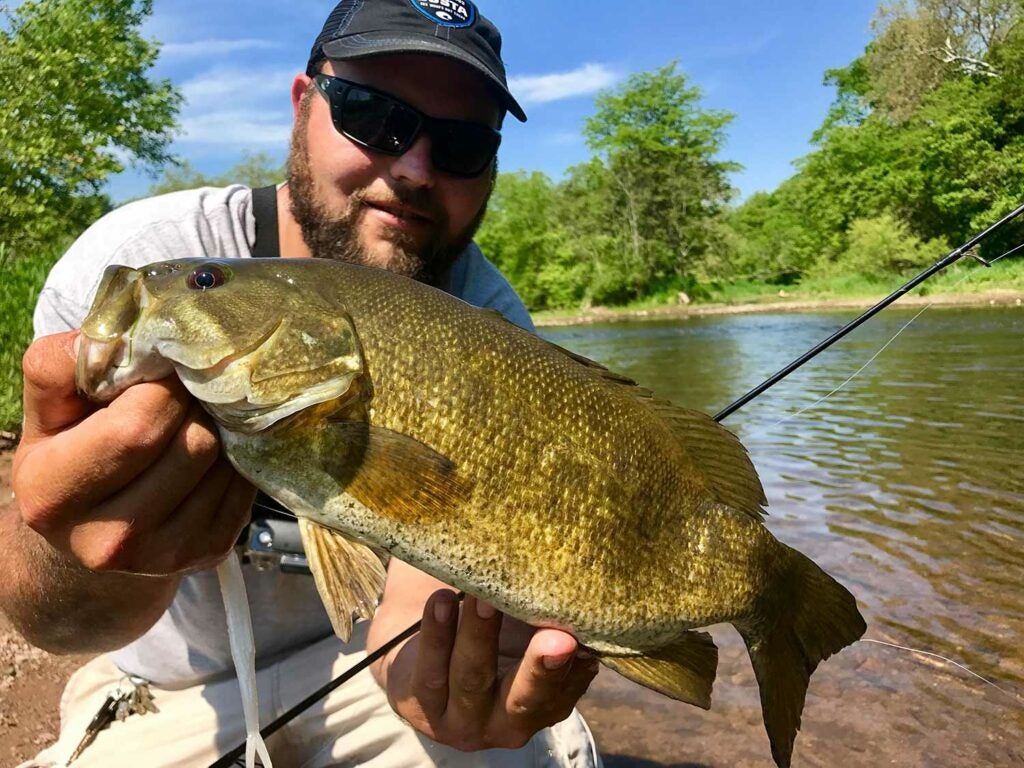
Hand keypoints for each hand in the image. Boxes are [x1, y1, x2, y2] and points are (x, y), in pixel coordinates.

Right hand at [13, 331, 254, 574]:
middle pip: (194, 443)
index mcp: (54, 493)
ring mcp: (164, 555)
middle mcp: (107, 539)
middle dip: (196, 403)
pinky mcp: (209, 553)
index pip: (138, 427)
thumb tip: (121, 334)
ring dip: (218, 428)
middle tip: (186, 390)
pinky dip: (234, 458)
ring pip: (224, 461)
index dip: (161, 387)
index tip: (160, 373)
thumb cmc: (71, 450)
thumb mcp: (49, 407)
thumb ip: (64, 365)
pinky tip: (209, 452)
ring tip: (195, 419)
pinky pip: (244, 484)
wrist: (92, 531)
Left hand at [382, 590, 598, 750]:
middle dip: (540, 669)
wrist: (430, 642)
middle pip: (524, 699)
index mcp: (545, 707)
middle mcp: (507, 724)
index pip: (564, 690)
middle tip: (557, 638)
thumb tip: (585, 594)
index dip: (573, 668)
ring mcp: (461, 721)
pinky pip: (429, 671)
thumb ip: (553, 621)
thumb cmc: (497, 631)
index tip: (585, 638)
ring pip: (472, 678)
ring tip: (483, 598)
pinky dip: (437, 633)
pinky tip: (441, 601)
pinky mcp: (421, 706)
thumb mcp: (528, 629)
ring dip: (480, 635)